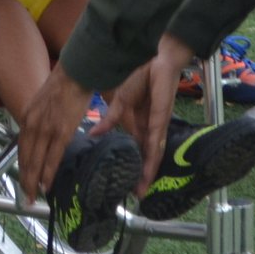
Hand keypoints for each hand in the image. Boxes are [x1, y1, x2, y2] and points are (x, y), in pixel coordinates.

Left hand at [16, 67, 100, 204]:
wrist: (76, 71)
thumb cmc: (65, 84)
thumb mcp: (44, 102)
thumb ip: (42, 118)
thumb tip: (46, 133)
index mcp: (28, 117)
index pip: (22, 148)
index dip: (22, 166)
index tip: (23, 179)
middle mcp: (32, 124)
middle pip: (26, 158)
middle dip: (25, 180)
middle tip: (26, 197)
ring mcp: (46, 129)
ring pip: (36, 161)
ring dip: (34, 181)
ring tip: (34, 196)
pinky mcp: (61, 131)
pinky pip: (52, 158)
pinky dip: (48, 173)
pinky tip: (46, 185)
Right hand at [97, 34, 197, 195]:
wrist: (156, 58)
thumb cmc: (139, 76)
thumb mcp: (120, 101)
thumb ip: (110, 119)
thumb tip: (93, 134)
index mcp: (138, 124)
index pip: (136, 150)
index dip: (133, 166)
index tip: (128, 184)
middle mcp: (149, 129)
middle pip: (146, 157)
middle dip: (141, 176)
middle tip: (137, 195)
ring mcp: (156, 126)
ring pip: (153, 155)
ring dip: (148, 173)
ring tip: (142, 191)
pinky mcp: (161, 120)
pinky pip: (156, 142)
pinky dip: (152, 159)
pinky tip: (149, 172)